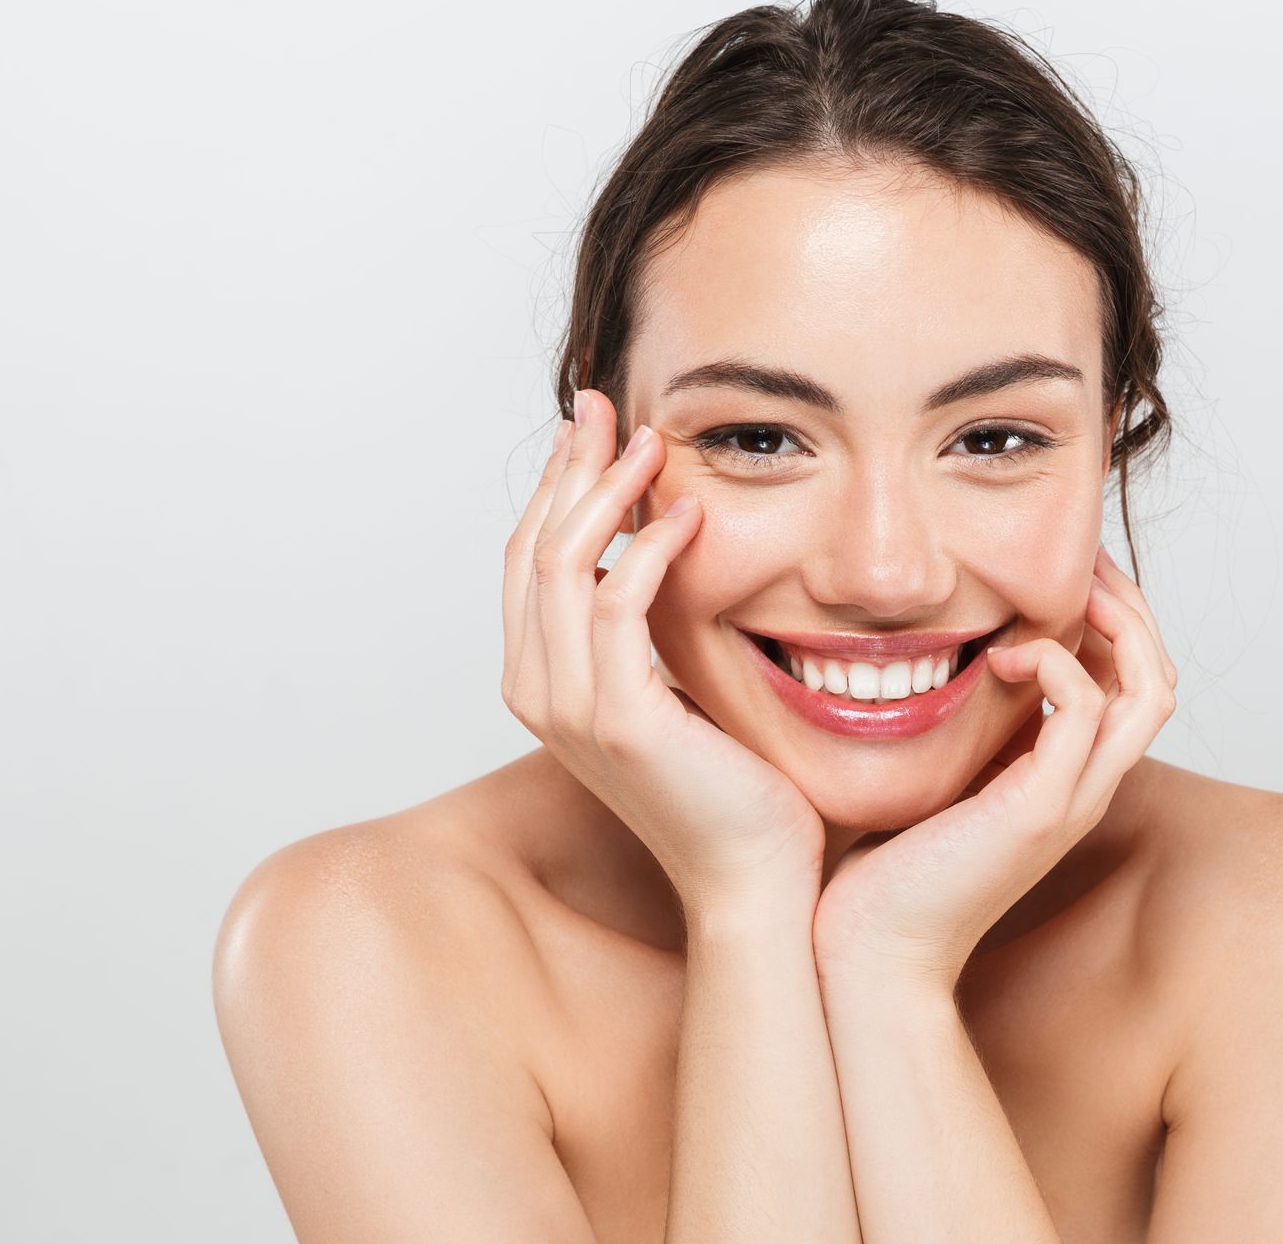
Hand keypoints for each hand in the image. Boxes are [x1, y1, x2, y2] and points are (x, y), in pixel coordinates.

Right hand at [502, 388, 825, 919]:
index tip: (595, 426)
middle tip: (607, 405)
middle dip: (570, 469)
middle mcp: (537, 692)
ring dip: (606, 493)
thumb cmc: (728, 784)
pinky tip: (687, 516)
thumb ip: (644, 630)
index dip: (556, 486)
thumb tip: (656, 548)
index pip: (529, 559)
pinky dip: (648, 550)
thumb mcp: (671, 688)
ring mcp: (570, 710)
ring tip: (653, 442)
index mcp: (541, 681)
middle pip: (532, 549)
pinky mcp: (618, 722)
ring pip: (563, 566)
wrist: (753, 876)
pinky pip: (618, 607)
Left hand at [811, 545, 1177, 990]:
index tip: (1062, 572)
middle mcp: (1082, 789)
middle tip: (1080, 561)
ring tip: (1066, 591)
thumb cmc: (882, 872)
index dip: (1109, 619)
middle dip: (1128, 605)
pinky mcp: (1038, 810)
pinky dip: (1058, 664)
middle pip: (1157, 676)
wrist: (871, 954)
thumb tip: (926, 665)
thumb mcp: (930, 780)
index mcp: (1061, 780)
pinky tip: (1002, 657)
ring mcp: (1070, 801)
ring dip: (1115, 623)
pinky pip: (1085, 711)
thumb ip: (952, 731)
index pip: (1126, 683)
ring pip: (1148, 690)